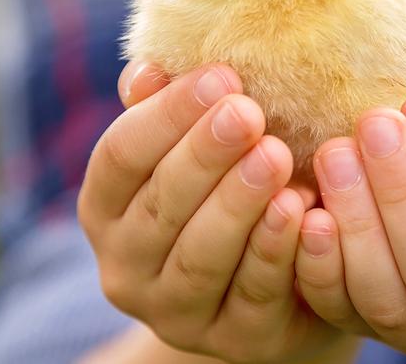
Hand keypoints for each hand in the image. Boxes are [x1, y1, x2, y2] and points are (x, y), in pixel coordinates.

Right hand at [77, 60, 353, 363]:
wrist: (283, 285)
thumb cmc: (230, 190)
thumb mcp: (195, 148)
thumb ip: (169, 110)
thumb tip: (148, 69)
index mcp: (106, 208)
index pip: (121, 156)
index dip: (167, 115)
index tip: (220, 76)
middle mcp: (125, 267)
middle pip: (159, 206)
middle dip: (204, 155)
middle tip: (248, 112)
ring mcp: (174, 314)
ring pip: (200, 256)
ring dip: (237, 203)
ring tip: (275, 156)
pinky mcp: (233, 342)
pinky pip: (252, 295)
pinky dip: (274, 250)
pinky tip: (300, 209)